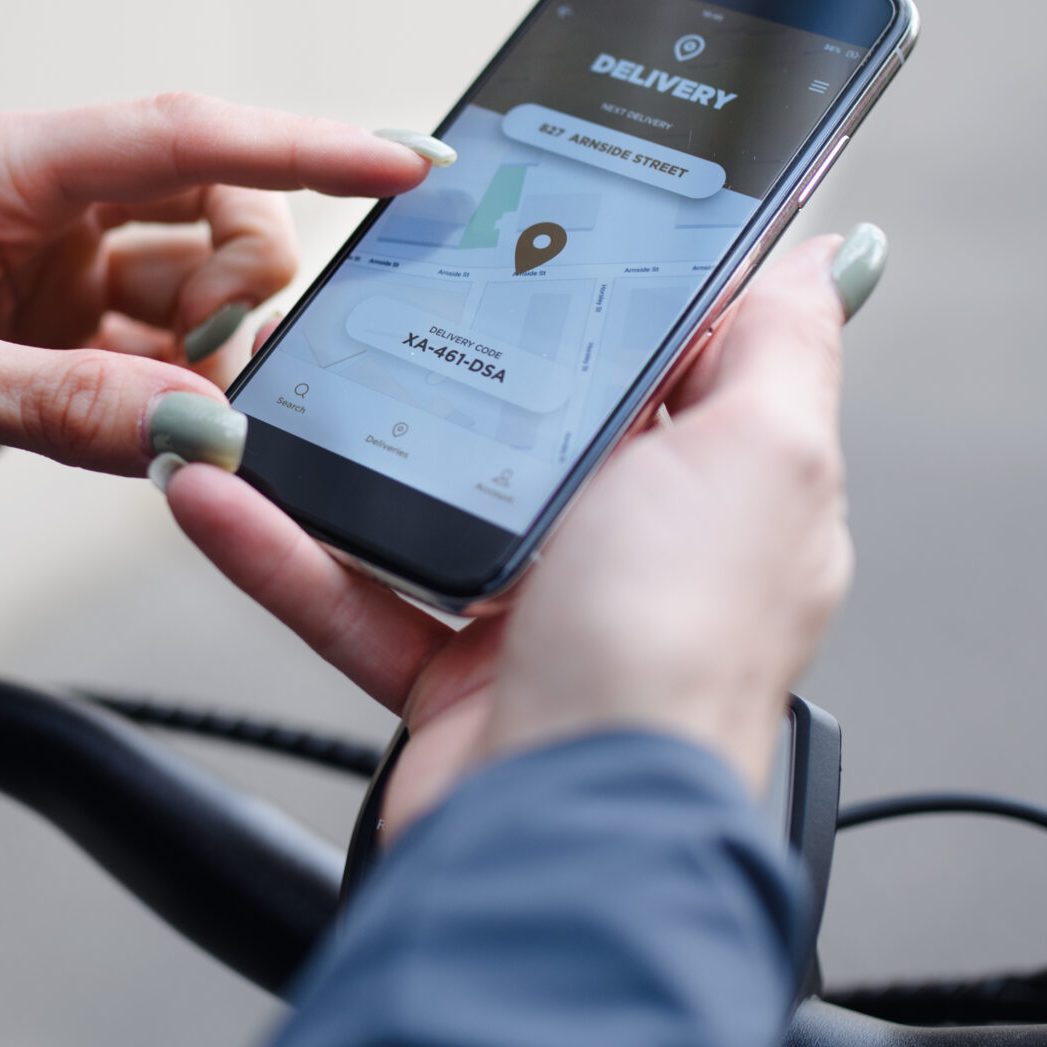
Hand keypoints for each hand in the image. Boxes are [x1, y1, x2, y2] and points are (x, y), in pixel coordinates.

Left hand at [0, 95, 430, 555]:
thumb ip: (62, 402)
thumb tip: (200, 422)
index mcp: (2, 168)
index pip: (182, 133)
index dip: (304, 144)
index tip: (403, 163)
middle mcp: (44, 208)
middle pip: (216, 200)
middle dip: (246, 273)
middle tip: (213, 356)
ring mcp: (62, 277)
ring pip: (206, 279)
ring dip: (222, 340)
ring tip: (176, 406)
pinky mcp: (68, 346)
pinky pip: (177, 353)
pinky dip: (193, 392)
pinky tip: (174, 430)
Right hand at [165, 233, 864, 841]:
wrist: (565, 836)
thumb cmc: (676, 653)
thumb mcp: (762, 453)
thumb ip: (783, 344)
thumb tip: (831, 248)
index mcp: (730, 486)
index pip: (677, 356)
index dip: (615, 283)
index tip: (538, 209)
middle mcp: (642, 549)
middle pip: (535, 418)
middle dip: (448, 353)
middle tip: (371, 285)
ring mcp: (543, 616)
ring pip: (421, 501)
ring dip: (330, 447)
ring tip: (260, 381)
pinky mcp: (450, 680)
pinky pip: (347, 593)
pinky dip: (276, 545)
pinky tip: (215, 487)